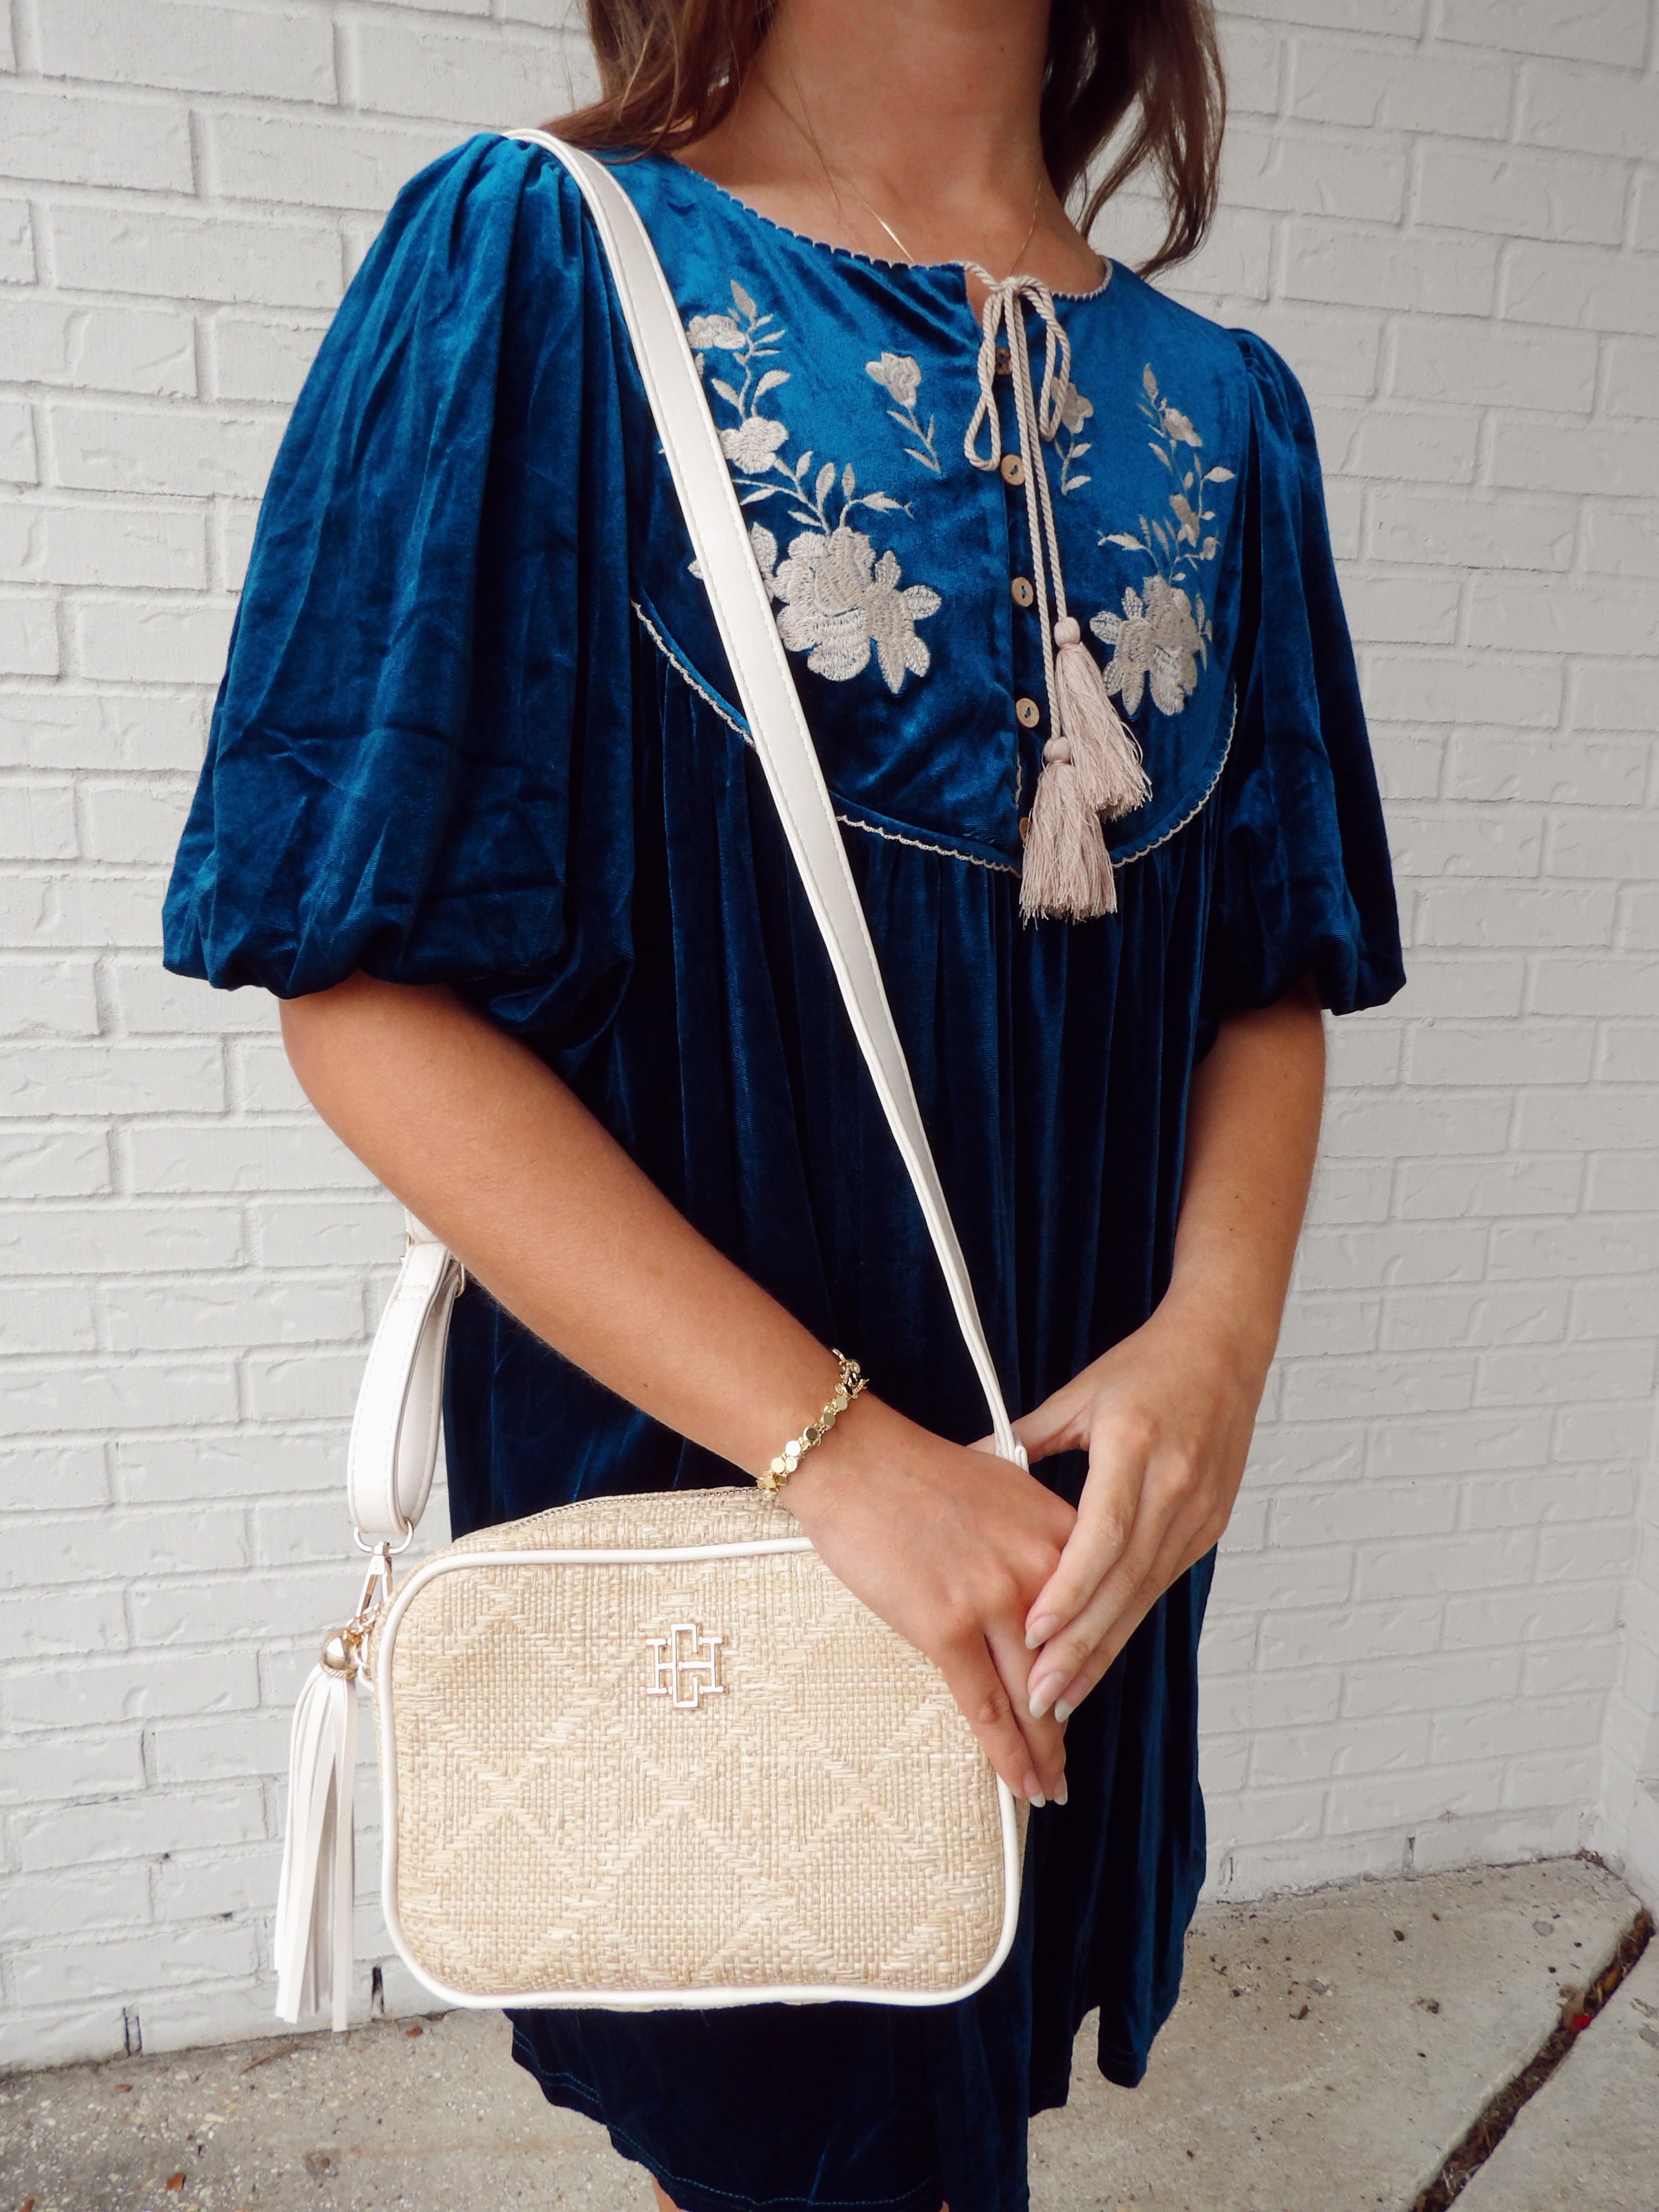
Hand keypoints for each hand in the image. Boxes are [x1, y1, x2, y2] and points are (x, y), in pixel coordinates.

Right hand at [782, 1396, 1075, 1803]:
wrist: (856, 1458)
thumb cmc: (915, 1470)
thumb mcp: (1003, 1487)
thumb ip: (1031, 1537)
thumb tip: (1037, 1586)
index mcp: (1058, 1533)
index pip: (1088, 1620)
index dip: (1086, 1671)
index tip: (1081, 1699)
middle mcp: (1039, 1569)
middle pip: (1065, 1667)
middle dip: (1064, 1725)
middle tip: (1067, 1768)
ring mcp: (995, 1600)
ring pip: (1031, 1696)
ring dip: (1042, 1752)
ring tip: (1048, 1787)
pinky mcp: (948, 1626)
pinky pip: (984, 1706)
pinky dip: (1006, 1753)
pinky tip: (1018, 1783)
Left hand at [1014, 1293, 1266, 1723]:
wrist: (1226, 1348)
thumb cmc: (1148, 1366)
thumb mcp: (1079, 1395)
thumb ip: (1026, 1437)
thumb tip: (969, 1462)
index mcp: (1135, 1448)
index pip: (1101, 1537)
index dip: (1068, 1592)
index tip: (1031, 1633)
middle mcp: (1174, 1486)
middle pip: (1125, 1583)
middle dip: (1082, 1647)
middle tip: (1041, 1699)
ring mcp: (1199, 1509)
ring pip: (1146, 1594)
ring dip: (1105, 1649)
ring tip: (1064, 1696)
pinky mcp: (1210, 1524)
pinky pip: (1162, 1582)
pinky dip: (1128, 1619)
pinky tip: (1099, 1652)